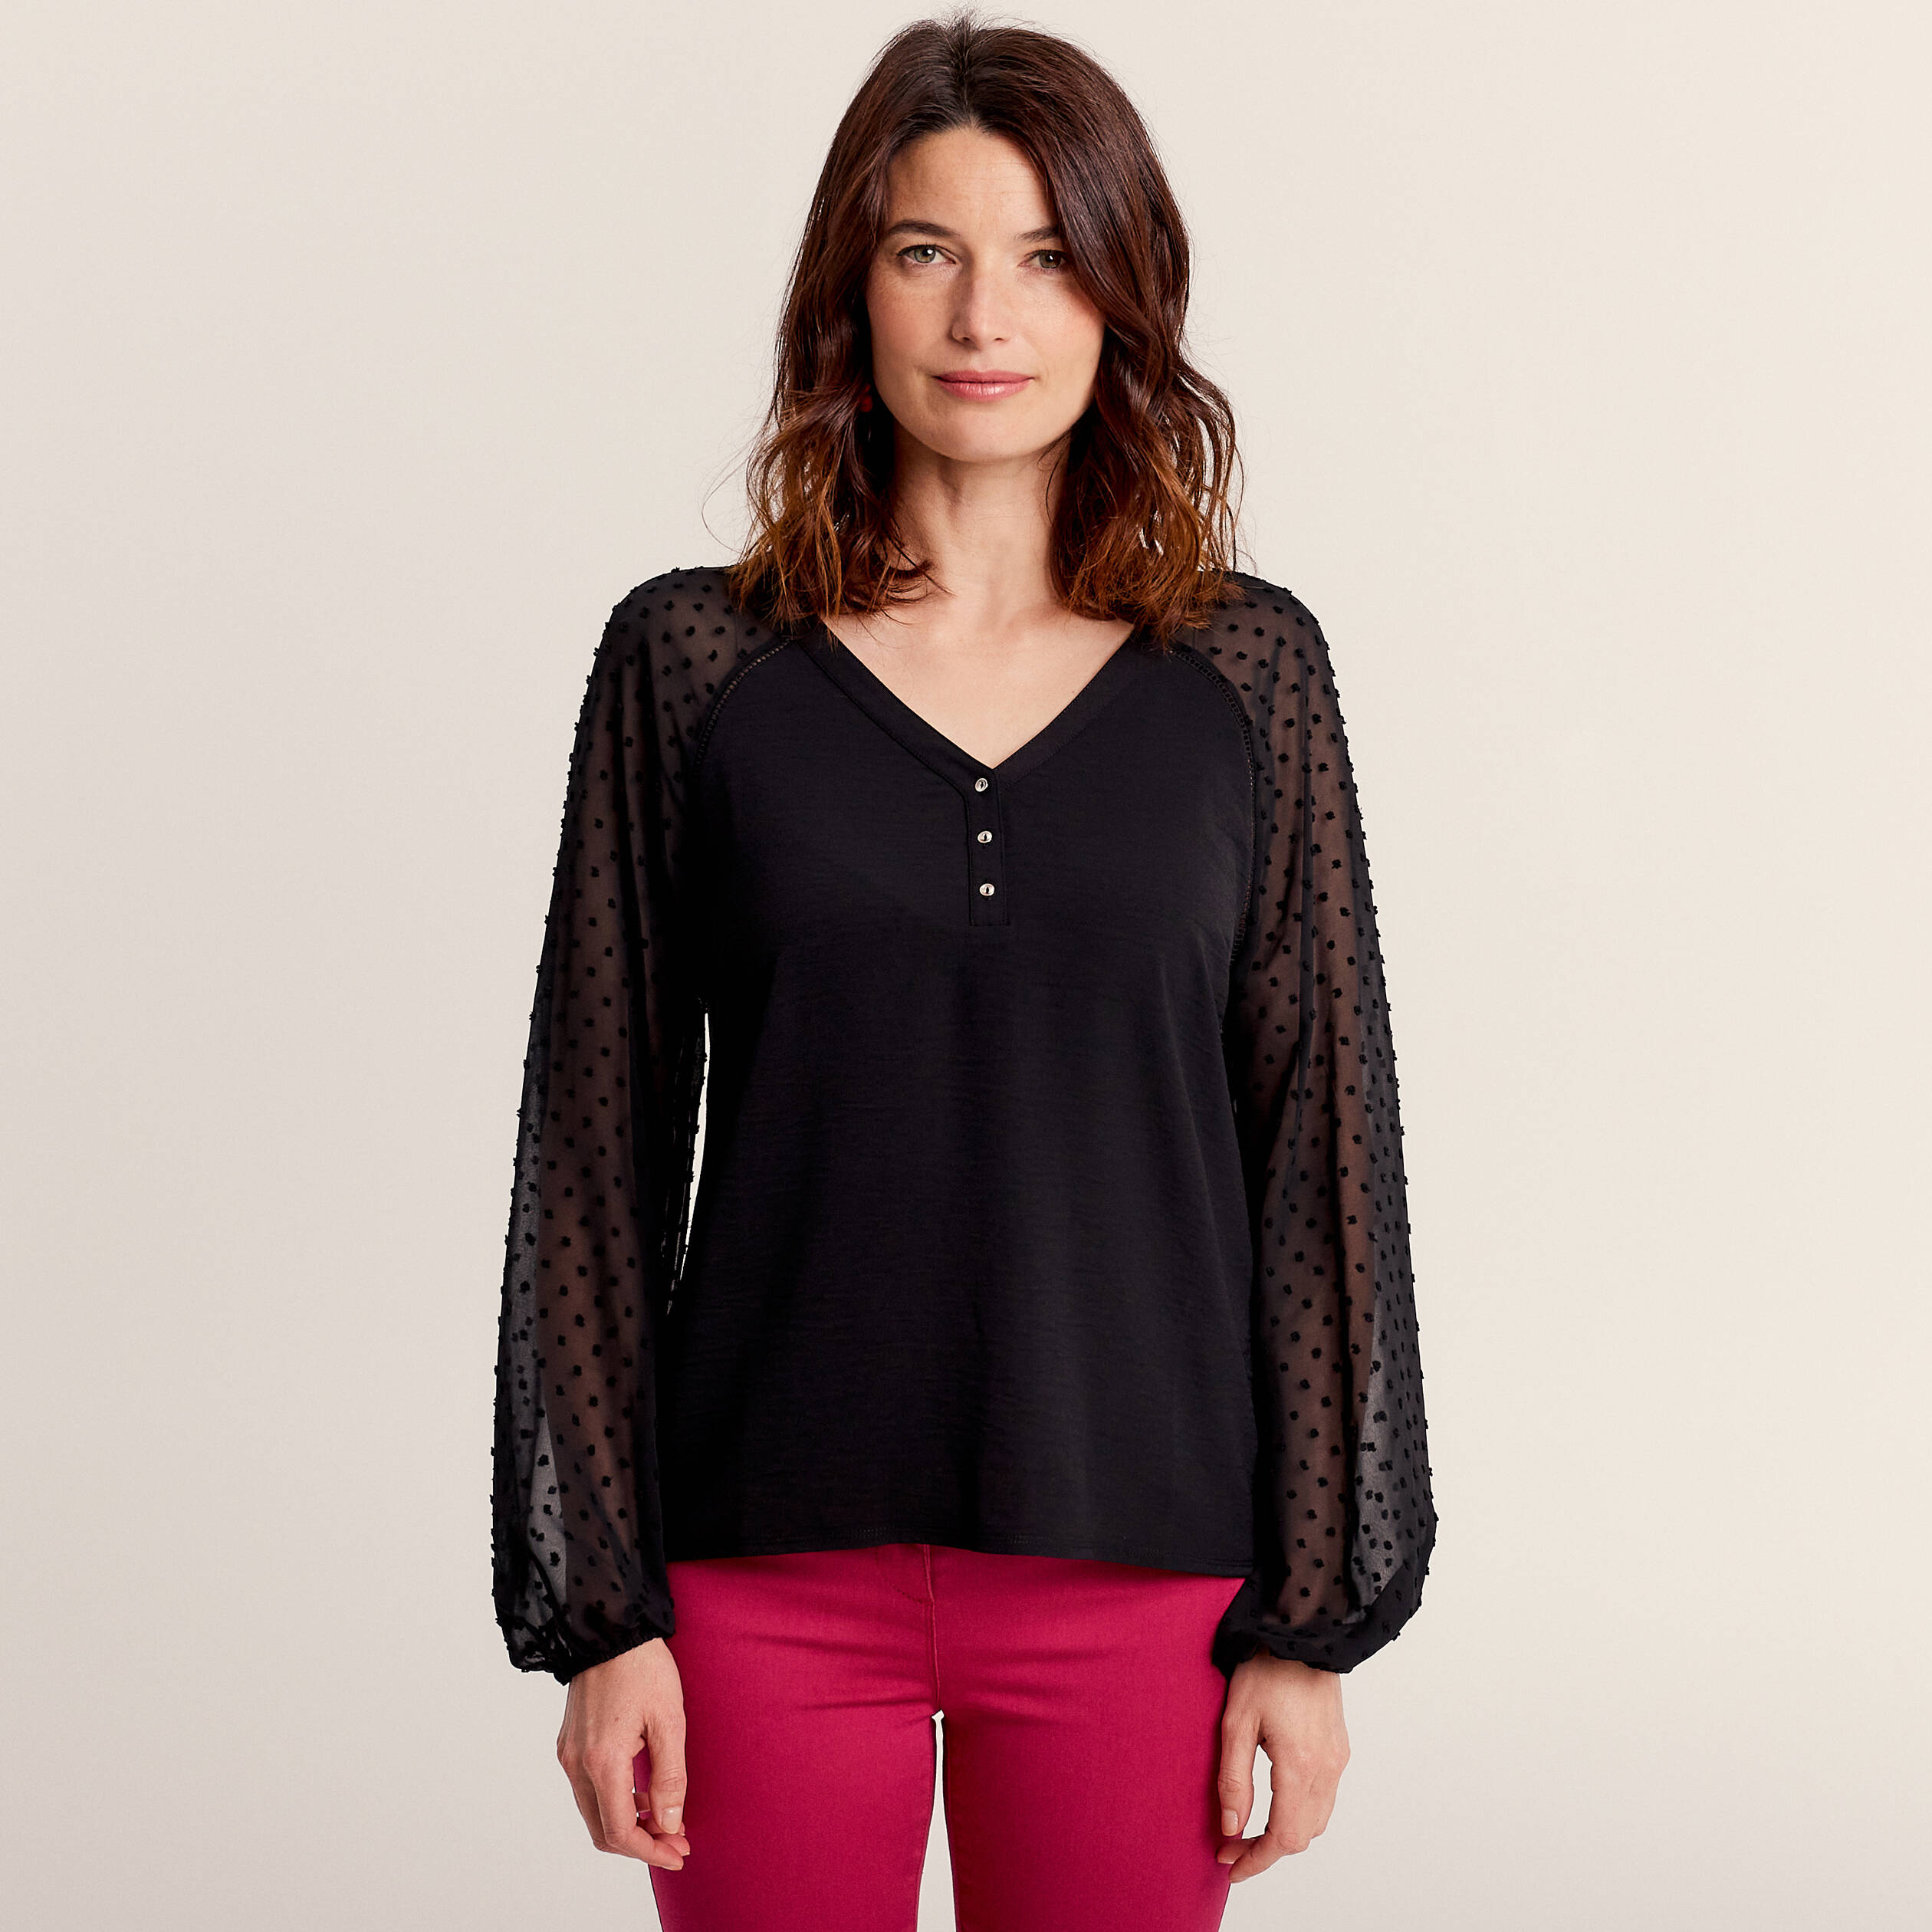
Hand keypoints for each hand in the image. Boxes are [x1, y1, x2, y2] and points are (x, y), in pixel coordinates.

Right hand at [555, 1638, 691, 1869]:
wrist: (608, 1626)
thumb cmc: (643, 1666)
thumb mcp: (669, 1720)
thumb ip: (670, 1777)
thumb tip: (669, 1823)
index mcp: (602, 1760)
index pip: (620, 1831)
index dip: (650, 1851)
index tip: (678, 1853)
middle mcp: (577, 1763)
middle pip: (602, 1830)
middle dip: (640, 1843)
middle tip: (677, 1842)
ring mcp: (569, 1753)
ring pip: (594, 1811)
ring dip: (628, 1823)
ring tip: (665, 1817)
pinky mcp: (569, 1743)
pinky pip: (588, 1789)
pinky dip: (614, 1801)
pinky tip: (643, 1790)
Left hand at [1214, 1644, 1349, 1880]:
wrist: (1304, 1633)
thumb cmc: (1266, 1669)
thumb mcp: (1236, 1722)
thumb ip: (1234, 1780)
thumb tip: (1231, 1828)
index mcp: (1300, 1766)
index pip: (1283, 1838)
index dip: (1256, 1860)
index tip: (1230, 1866)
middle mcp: (1327, 1769)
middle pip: (1302, 1835)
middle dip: (1266, 1850)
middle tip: (1230, 1845)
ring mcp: (1338, 1760)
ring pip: (1316, 1820)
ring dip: (1285, 1833)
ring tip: (1249, 1829)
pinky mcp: (1340, 1749)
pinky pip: (1324, 1798)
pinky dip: (1300, 1812)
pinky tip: (1274, 1801)